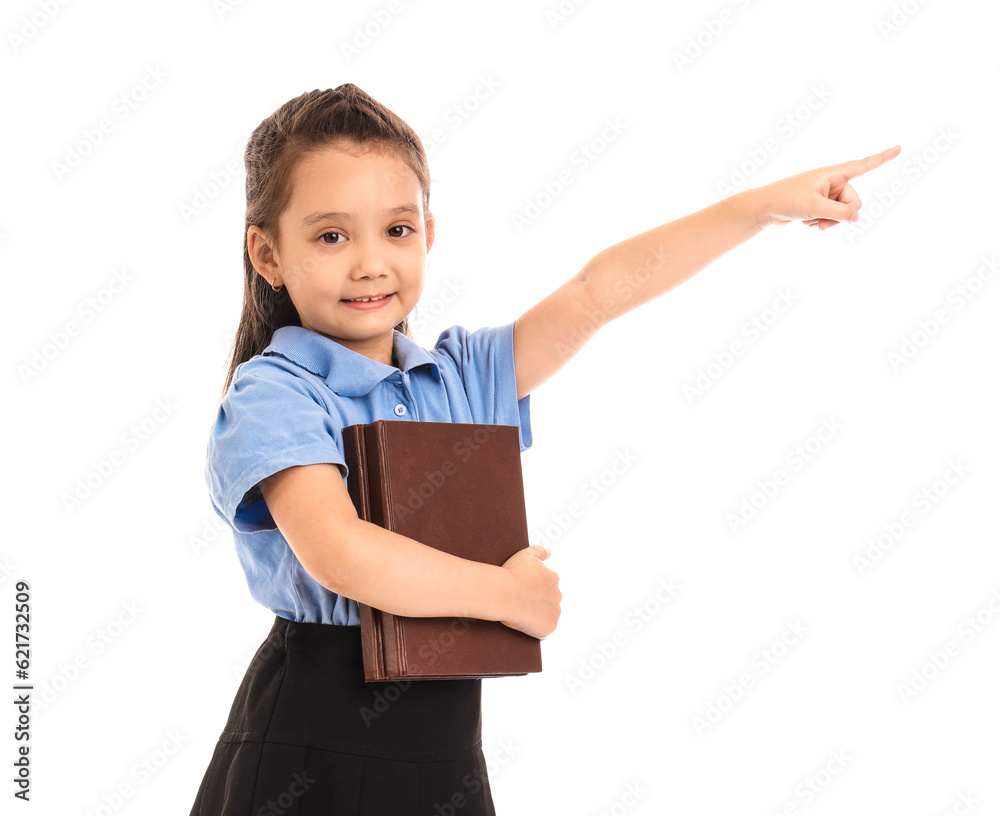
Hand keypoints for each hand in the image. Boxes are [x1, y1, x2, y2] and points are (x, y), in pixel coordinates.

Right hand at [499, 544, 561, 638]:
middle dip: (538, 602)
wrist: (503, 593)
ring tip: (522, 614)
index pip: (548, 585)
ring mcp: (555, 612)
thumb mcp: (525, 554)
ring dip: (539, 616)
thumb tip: (548, 553)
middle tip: (521, 603)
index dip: (534, 589)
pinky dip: (537, 629)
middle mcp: (558, 594)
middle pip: (550, 601)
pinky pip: (545, 630)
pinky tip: (524, 624)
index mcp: (553, 578)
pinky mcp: (550, 627)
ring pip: (548, 615)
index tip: (523, 591)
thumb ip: (539, 551)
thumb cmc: (511, 574)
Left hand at [756, 145, 901, 230]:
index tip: (899, 148)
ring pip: (844, 214)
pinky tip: (808, 223)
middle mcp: (832, 182)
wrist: (764, 208)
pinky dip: (823, 223)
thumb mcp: (814, 207)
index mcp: (832, 174)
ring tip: (812, 223)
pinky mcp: (820, 205)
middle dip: (841, 215)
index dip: (882, 158)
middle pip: (854, 203)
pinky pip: (833, 218)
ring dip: (830, 222)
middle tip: (822, 220)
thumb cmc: (786, 200)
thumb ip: (838, 212)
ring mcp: (827, 195)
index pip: (862, 165)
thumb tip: (856, 218)